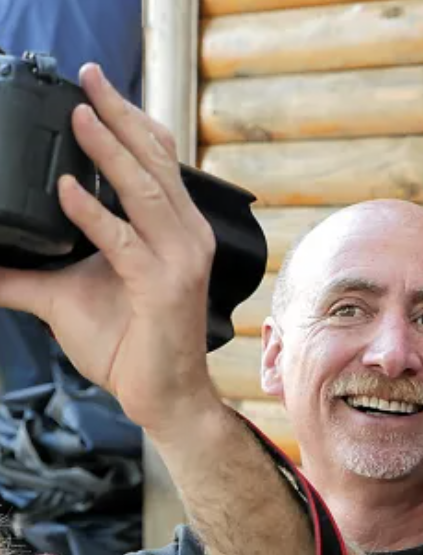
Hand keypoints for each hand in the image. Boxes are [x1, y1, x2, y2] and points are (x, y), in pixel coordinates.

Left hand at [0, 64, 217, 434]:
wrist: (162, 394)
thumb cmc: (131, 345)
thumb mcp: (66, 298)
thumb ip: (25, 274)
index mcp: (171, 230)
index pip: (157, 163)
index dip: (129, 123)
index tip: (94, 91)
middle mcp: (184, 236)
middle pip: (155, 162)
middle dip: (119, 117)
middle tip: (88, 78)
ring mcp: (180, 259)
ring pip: (146, 191)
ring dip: (110, 151)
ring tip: (79, 116)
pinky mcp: (167, 286)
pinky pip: (126, 242)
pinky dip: (95, 215)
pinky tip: (65, 191)